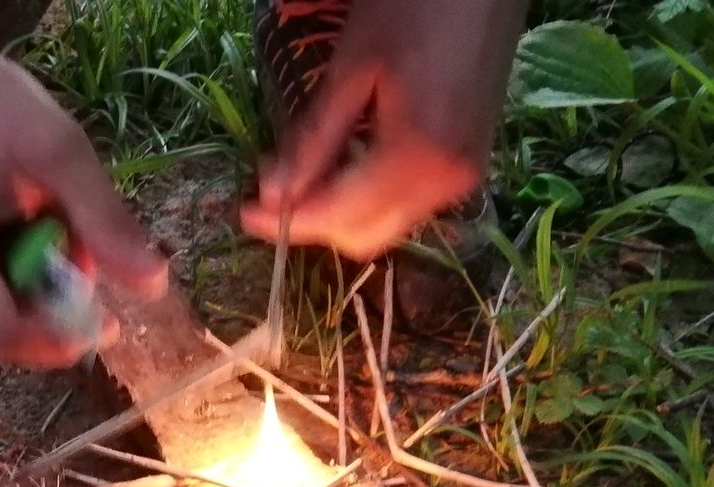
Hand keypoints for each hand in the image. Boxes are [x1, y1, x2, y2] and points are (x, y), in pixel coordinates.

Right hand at [0, 0, 165, 366]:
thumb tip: (154, 287)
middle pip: (0, 323)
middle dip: (52, 299)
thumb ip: (105, 223)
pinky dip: (13, 266)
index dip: (58, 340)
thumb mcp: (59, 153)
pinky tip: (20, 218)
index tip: (107, 324)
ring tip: (48, 214)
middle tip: (79, 237)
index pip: (1, 331)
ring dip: (36, 279)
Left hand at [241, 0, 526, 260]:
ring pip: (386, 225)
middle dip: (313, 222)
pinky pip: (408, 204)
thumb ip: (314, 138)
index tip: (244, 212)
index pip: (338, 218)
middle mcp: (447, 184)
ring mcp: (464, 178)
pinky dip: (369, 196)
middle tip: (271, 182)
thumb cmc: (415, 7)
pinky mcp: (469, 165)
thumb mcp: (352, 66)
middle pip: (364, 237)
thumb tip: (273, 197)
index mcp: (417, 158)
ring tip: (304, 166)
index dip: (286, 223)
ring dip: (340, 211)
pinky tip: (345, 160)